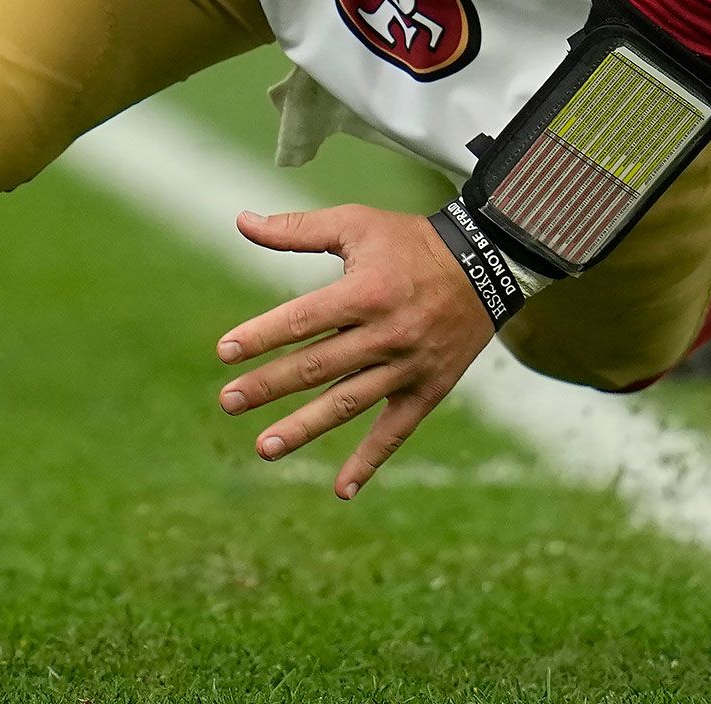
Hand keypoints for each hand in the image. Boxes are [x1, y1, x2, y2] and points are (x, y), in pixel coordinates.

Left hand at [215, 205, 495, 498]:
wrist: (486, 264)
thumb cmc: (410, 241)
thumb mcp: (356, 224)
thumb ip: (297, 229)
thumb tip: (240, 222)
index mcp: (366, 291)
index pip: (303, 319)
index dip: (262, 335)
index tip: (225, 352)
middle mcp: (385, 333)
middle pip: (318, 366)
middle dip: (269, 386)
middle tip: (229, 401)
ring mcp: (407, 366)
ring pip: (348, 404)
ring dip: (305, 428)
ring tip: (264, 448)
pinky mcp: (427, 389)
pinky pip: (395, 431)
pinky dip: (369, 461)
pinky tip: (341, 489)